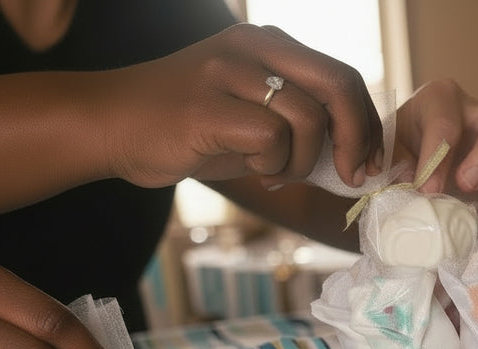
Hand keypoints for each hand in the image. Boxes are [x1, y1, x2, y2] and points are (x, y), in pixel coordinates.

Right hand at [103, 23, 382, 189]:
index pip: (341, 75)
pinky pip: (270, 138)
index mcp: (269, 44)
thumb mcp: (251, 119)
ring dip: (302, 160)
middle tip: (352, 174)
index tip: (368, 160)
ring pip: (307, 118)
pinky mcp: (208, 105)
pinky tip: (253, 169)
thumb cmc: (184, 130)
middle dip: (358, 138)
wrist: (109, 126)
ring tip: (274, 170)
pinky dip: (272, 164)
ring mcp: (228, 71)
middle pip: (338, 84)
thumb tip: (353, 157)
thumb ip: (298, 126)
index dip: (366, 122)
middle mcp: (252, 46)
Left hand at [395, 79, 477, 216]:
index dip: (436, 158)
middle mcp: (475, 114)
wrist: (404, 156)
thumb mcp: (387, 148)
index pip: (444, 123)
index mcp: (439, 99)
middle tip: (467, 185)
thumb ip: (395, 163)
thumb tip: (408, 183)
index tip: (427, 189)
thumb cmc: (397, 146)